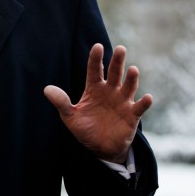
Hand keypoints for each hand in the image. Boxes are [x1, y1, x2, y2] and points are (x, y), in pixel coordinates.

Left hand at [43, 43, 152, 162]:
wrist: (99, 148)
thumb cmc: (85, 129)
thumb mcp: (70, 116)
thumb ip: (61, 102)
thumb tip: (47, 89)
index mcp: (94, 88)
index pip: (95, 70)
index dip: (96, 59)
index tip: (97, 46)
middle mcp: (110, 91)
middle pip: (114, 73)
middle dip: (117, 61)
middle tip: (120, 49)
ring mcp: (122, 102)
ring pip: (128, 86)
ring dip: (131, 79)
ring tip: (133, 69)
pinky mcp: (132, 115)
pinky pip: (139, 107)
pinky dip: (144, 103)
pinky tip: (147, 98)